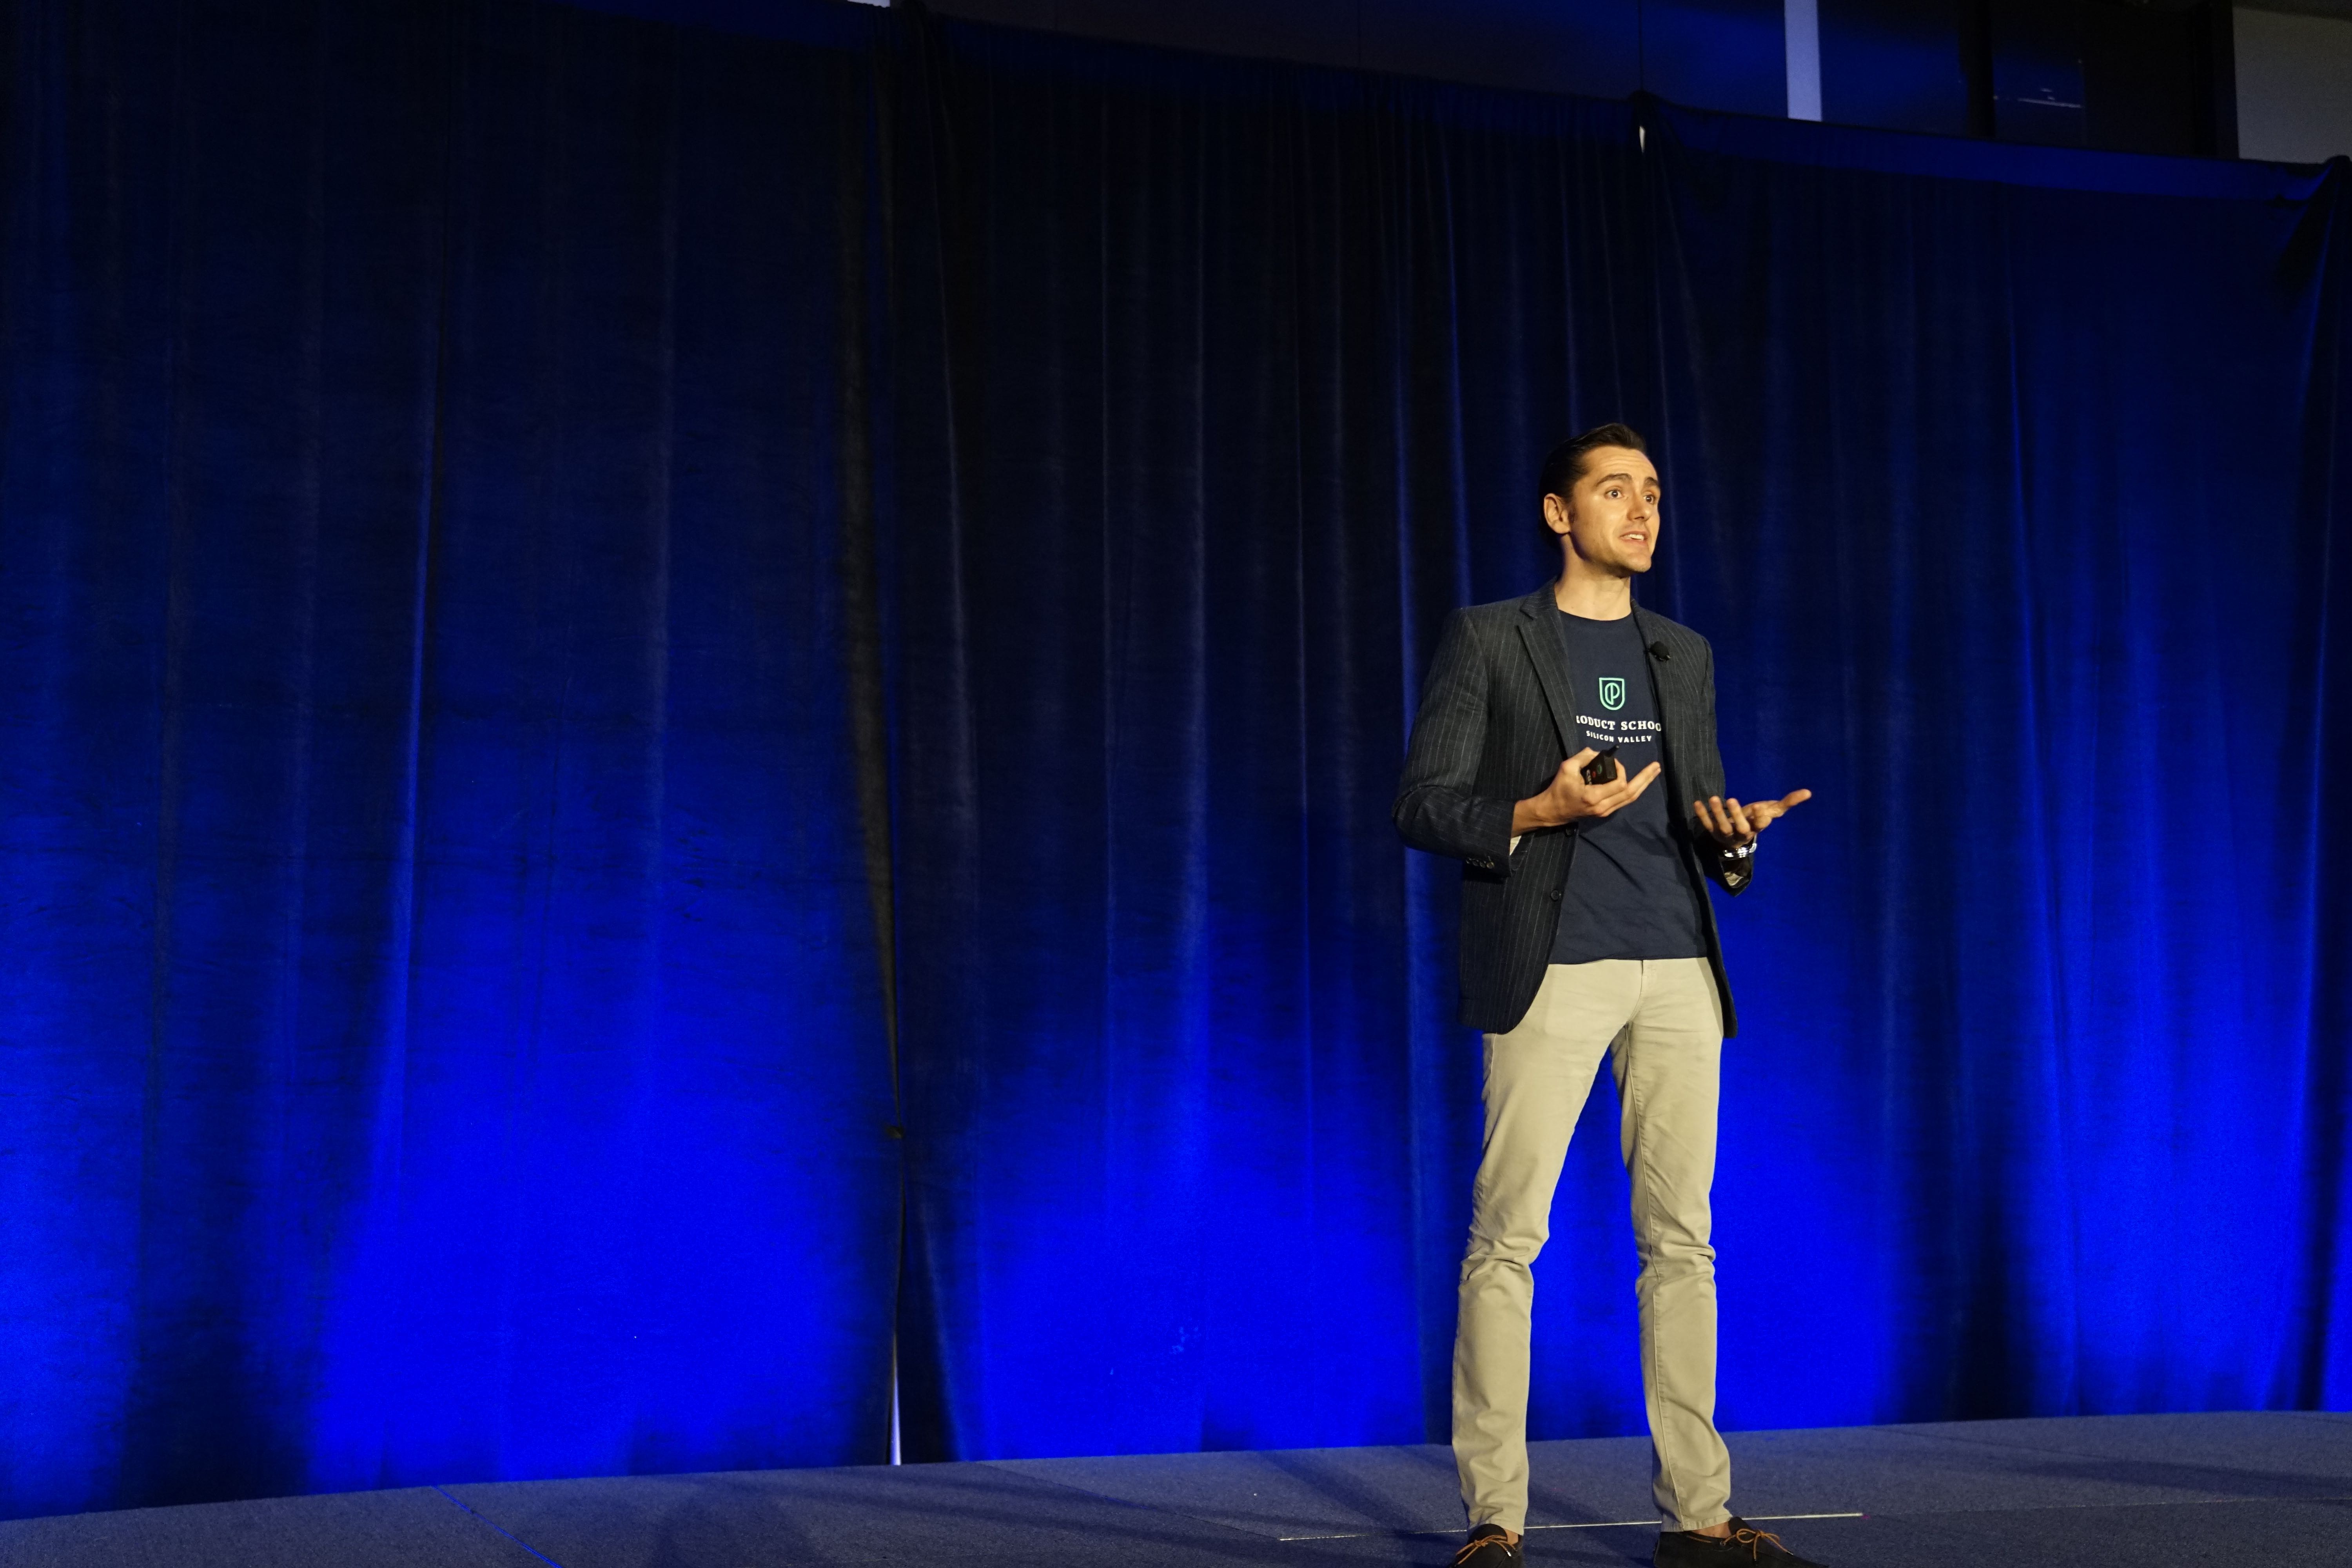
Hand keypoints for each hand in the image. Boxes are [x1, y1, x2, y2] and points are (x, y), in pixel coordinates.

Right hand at [1513, 748, 1662, 833]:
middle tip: (1656, 766)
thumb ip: (1583, 757)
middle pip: (1631, 793)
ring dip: (1643, 785)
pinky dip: (1633, 790)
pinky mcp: (1605, 812)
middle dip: (1645, 778)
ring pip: (1630, 799)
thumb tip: (1596, 752)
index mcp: (1594, 797)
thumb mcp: (1566, 768)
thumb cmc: (1558, 789)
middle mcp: (1603, 807)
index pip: (1619, 784)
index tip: (1612, 761)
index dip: (1621, 770)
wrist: (1552, 811)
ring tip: (1653, 773)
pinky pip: (1624, 801)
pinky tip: (1640, 782)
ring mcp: (1605, 812)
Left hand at [1691, 789, 1811, 848]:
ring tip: (1713, 798)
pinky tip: (1697, 803)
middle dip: (1737, 815)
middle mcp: (1742, 833)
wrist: (1737, 835)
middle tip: (1732, 799)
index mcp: (1757, 827)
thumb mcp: (1772, 810)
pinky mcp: (1714, 832)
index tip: (1760, 808)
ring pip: (1722, 827)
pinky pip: (1707, 824)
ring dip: (1717, 814)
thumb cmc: (1756, 819)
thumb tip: (1808, 792)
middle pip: (1741, 828)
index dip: (1760, 818)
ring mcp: (1727, 834)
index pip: (1761, 825)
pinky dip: (1702, 815)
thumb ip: (1787, 802)